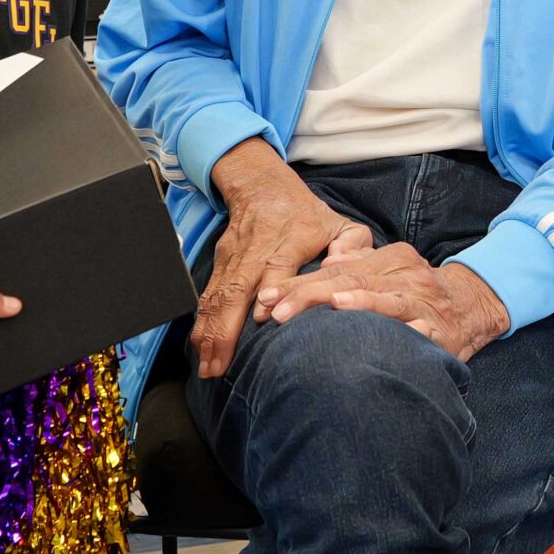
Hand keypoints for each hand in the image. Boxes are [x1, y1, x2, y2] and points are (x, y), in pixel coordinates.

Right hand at [195, 139, 370, 378]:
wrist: (262, 186)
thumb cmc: (306, 214)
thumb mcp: (338, 221)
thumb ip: (353, 243)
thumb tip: (345, 264)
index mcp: (287, 241)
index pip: (275, 266)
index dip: (268, 291)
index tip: (263, 319)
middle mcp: (255, 251)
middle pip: (237, 290)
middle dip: (227, 330)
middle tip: (222, 365)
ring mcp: (234, 258)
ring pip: (217, 297)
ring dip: (210, 333)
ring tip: (208, 366)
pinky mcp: (220, 262)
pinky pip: (208, 296)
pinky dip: (202, 323)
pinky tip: (200, 348)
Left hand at [262, 245, 510, 361]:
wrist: (474, 305)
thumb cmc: (418, 292)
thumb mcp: (388, 269)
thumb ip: (356, 263)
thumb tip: (325, 262)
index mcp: (388, 259)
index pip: (335, 271)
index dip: (299, 284)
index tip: (266, 297)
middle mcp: (405, 276)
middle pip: (352, 283)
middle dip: (312, 296)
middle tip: (277, 311)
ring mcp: (423, 302)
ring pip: (388, 301)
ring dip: (361, 303)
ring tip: (333, 306)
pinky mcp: (442, 331)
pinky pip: (424, 329)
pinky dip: (411, 330)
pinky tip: (398, 332)